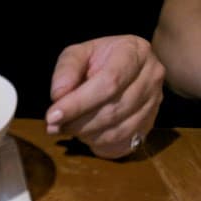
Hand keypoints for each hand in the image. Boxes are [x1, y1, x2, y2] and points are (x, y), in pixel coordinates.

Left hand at [45, 36, 164, 158]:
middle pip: (112, 109)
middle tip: (54, 126)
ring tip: (67, 128)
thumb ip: (67, 69)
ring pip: (116, 130)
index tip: (53, 115)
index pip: (109, 81)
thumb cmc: (98, 62)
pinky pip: (120, 142)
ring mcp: (154, 103)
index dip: (79, 103)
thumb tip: (58, 95)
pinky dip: (96, 142)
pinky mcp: (148, 125)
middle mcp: (151, 76)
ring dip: (85, 134)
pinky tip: (84, 133)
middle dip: (77, 122)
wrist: (123, 72)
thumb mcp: (80, 54)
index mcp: (135, 52)